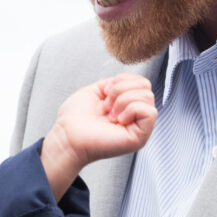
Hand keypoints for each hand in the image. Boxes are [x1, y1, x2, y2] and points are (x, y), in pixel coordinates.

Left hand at [40, 73, 156, 198]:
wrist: (67, 136)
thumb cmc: (75, 118)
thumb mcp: (96, 90)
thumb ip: (115, 83)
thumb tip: (129, 81)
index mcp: (127, 106)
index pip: (141, 82)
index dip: (122, 80)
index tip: (105, 93)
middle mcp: (136, 117)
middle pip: (146, 86)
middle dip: (121, 89)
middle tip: (106, 105)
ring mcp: (139, 128)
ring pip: (148, 96)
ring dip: (123, 99)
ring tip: (110, 114)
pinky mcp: (140, 137)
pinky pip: (150, 112)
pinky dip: (131, 110)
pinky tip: (117, 120)